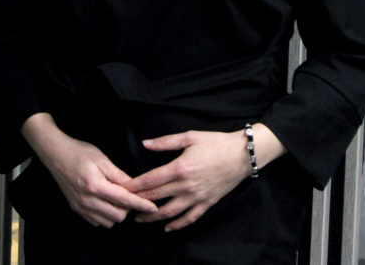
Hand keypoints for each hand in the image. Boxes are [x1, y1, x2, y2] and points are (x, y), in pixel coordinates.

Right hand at [21, 113, 157, 227]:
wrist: (55, 155)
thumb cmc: (80, 152)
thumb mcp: (102, 159)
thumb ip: (119, 176)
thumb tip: (135, 187)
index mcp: (95, 186)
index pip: (124, 200)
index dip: (141, 204)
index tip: (153, 207)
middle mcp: (87, 201)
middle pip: (118, 215)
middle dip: (128, 207)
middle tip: (128, 193)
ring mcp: (80, 207)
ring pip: (108, 222)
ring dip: (116, 212)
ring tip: (115, 197)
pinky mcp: (76, 210)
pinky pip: (97, 222)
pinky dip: (105, 215)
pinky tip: (105, 202)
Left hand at [123, 125, 285, 231]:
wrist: (243, 155)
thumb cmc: (216, 143)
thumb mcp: (190, 137)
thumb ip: (166, 142)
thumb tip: (145, 144)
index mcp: (180, 168)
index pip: (151, 180)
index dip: (134, 185)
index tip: (121, 189)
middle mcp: (186, 186)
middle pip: (156, 197)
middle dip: (138, 202)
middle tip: (123, 205)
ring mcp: (197, 197)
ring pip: (170, 212)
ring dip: (153, 217)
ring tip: (139, 219)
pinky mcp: (207, 203)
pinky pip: (190, 218)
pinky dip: (177, 225)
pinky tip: (167, 228)